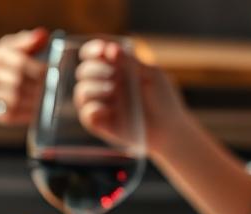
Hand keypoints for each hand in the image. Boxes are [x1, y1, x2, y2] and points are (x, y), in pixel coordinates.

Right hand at [0, 29, 47, 124]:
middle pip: (17, 82)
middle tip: (50, 90)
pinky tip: (34, 113)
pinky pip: (6, 115)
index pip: (20, 62)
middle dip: (37, 87)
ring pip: (12, 100)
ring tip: (44, 102)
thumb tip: (43, 35)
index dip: (38, 69)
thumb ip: (28, 40)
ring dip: (32, 102)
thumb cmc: (0, 64)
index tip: (50, 73)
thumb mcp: (10, 47)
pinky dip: (23, 116)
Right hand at [73, 39, 186, 156]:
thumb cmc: (162, 99)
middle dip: (94, 68)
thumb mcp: (151, 74)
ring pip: (81, 91)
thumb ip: (130, 61)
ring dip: (93, 87)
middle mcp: (103, 85)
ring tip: (112, 89)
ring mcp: (100, 104)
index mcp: (114, 69)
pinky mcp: (99, 123)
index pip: (94, 55)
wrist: (168, 128)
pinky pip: (86, 114)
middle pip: (84, 71)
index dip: (93, 49)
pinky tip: (106, 109)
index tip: (101, 50)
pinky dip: (92, 109)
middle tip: (112, 73)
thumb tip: (110, 48)